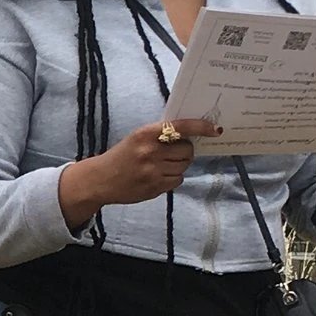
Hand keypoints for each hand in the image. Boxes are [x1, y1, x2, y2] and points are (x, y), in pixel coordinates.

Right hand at [58, 118, 223, 226]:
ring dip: (179, 165)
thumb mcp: (137, 138)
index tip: (215, 129)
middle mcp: (151, 152)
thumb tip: (190, 136)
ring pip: (184, 166)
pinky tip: (159, 176)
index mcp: (146, 134)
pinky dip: (173, 178)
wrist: (100, 180)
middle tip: (175, 152)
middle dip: (185, 151)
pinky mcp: (154, 187)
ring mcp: (153, 171)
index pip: (181, 127)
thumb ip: (160, 135)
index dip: (201, 127)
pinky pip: (177, 180)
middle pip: (187, 150)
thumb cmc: (121, 156)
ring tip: (163, 165)